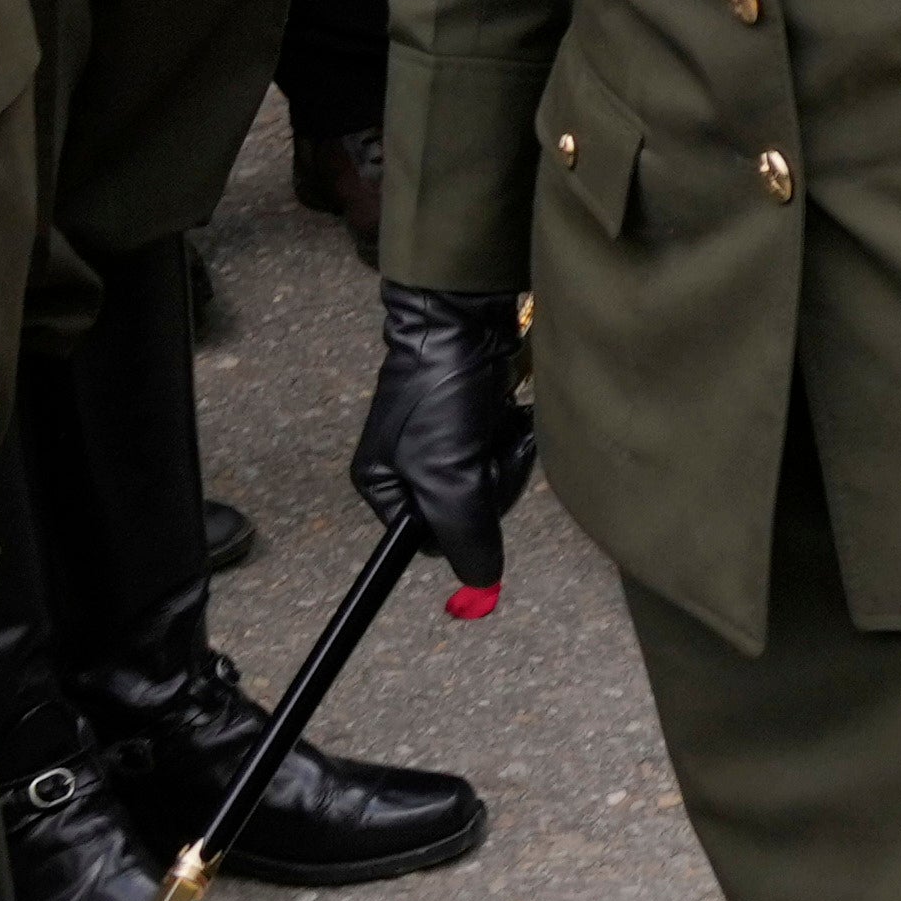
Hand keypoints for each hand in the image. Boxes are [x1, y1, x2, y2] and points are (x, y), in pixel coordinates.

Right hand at [352, 278, 533, 580]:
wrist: (465, 319)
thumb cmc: (443, 394)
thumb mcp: (448, 471)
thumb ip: (464, 531)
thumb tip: (483, 581)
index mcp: (385, 485)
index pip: (430, 540)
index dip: (461, 526)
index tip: (474, 490)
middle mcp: (411, 469)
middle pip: (467, 514)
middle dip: (490, 484)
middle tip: (489, 451)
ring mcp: (445, 447)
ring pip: (491, 485)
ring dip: (506, 459)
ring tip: (501, 428)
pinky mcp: (476, 425)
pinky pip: (504, 455)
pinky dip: (515, 440)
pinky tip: (510, 416)